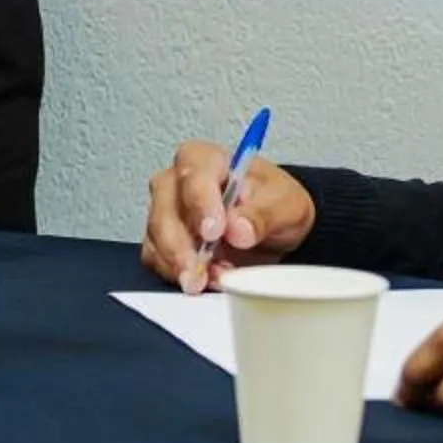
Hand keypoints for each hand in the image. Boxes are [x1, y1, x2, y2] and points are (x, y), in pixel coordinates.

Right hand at [141, 142, 316, 293]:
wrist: (273, 228)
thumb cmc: (273, 204)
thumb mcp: (286, 206)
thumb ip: (264, 215)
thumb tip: (238, 230)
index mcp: (208, 160)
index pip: (194, 174)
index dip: (201, 204)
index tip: (214, 233)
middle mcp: (179, 181)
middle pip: (165, 209)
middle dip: (180, 246)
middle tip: (200, 272)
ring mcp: (166, 210)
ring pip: (156, 238)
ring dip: (179, 265)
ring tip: (209, 281)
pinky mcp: (162, 241)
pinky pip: (156, 259)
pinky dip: (177, 274)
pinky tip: (202, 282)